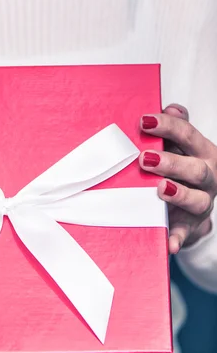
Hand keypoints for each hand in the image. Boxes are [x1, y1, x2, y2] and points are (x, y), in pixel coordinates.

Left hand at [139, 104, 215, 253]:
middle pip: (195, 169)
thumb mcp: (178, 148)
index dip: (167, 127)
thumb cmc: (178, 170)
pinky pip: (185, 234)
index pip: (188, 135)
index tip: (143, 122)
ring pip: (196, 200)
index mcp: (204, 153)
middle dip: (171, 163)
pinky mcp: (190, 227)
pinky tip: (170, 244)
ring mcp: (201, 204)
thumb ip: (175, 129)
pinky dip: (178, 239)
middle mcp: (208, 178)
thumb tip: (170, 108)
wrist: (186, 208)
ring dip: (178, 195)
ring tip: (160, 189)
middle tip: (144, 159)